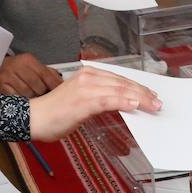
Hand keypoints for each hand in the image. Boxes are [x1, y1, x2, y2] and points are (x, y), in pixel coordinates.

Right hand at [0, 52, 61, 97]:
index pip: (46, 75)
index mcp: (27, 60)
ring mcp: (8, 78)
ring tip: (33, 98)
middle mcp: (17, 67)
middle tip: (45, 96)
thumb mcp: (30, 65)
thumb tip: (61, 82)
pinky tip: (24, 101)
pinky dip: (22, 102)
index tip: (60, 91)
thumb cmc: (15, 68)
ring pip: (28, 94)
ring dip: (33, 99)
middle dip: (43, 93)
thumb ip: (46, 72)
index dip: (55, 85)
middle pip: (38, 86)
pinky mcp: (1, 88)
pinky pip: (17, 99)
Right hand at [28, 66, 161, 140]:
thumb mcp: (82, 100)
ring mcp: (86, 88)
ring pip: (119, 90)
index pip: (119, 79)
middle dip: (143, 93)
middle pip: (123, 83)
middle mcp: (88, 77)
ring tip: (152, 105)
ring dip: (139, 98)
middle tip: (157, 102)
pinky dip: (124, 102)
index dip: (137, 87)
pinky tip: (135, 105)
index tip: (150, 95)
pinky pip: (108, 100)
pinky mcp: (83, 100)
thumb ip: (100, 99)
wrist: (34, 118)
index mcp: (88, 74)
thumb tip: (123, 104)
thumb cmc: (55, 112)